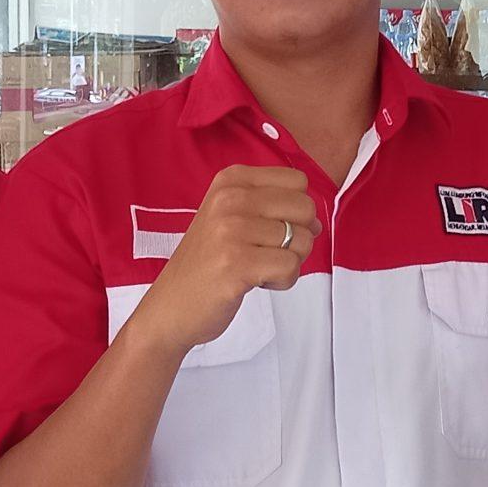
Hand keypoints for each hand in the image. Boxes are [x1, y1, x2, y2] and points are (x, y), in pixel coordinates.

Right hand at [128, 167, 317, 354]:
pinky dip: (282, 281)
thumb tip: (317, 222)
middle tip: (267, 254)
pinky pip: (291, 267)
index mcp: (231, 180)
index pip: (298, 181)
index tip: (269, 230)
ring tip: (257, 269)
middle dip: (298, 237)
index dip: (295, 210)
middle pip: (305, 208)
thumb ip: (273, 209)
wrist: (170, 306)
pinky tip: (256, 283)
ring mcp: (231, 230)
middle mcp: (230, 198)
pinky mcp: (236, 263)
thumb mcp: (231, 217)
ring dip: (288, 263)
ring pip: (303, 240)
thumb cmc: (208, 264)